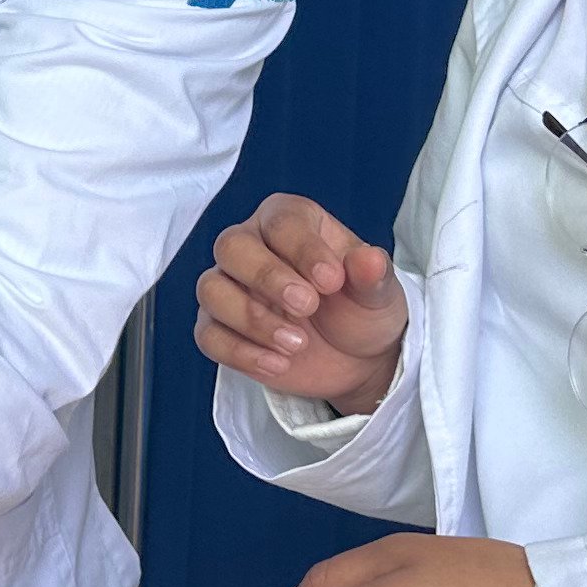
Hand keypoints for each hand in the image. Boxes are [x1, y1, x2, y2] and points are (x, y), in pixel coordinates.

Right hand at [194, 195, 410, 413]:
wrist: (356, 360)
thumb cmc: (361, 310)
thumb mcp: (378, 293)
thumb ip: (372, 275)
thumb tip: (369, 259)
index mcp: (290, 222)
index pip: (281, 222)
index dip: (303, 249)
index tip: (332, 281)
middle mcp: (252, 246)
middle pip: (232, 247)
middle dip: (267, 278)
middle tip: (307, 307)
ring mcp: (230, 287)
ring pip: (212, 290)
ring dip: (252, 320)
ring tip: (298, 344)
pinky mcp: (220, 327)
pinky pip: (208, 335)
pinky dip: (241, 352)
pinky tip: (279, 364)